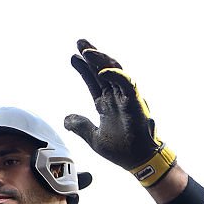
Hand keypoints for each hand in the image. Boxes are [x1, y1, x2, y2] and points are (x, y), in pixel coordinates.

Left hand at [63, 39, 175, 186]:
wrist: (137, 161)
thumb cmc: (121, 149)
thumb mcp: (93, 137)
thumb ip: (80, 126)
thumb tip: (66, 119)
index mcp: (106, 102)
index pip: (93, 80)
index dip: (83, 68)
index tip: (72, 57)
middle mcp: (117, 96)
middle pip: (103, 69)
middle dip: (92, 55)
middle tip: (79, 42)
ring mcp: (126, 98)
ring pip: (115, 72)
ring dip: (101, 60)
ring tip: (87, 51)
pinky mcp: (136, 103)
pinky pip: (127, 84)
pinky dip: (116, 76)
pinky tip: (103, 71)